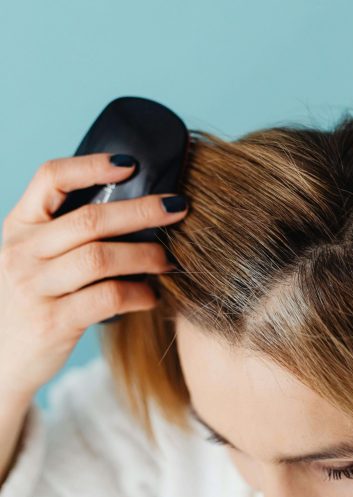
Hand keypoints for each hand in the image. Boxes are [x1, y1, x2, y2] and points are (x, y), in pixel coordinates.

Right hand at [0, 153, 187, 400]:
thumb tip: (137, 213)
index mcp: (20, 225)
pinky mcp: (52, 322)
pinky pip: (106, 298)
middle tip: (178, 208)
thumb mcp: (35, 258)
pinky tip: (151, 295)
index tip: (131, 164)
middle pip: (89, 220)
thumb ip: (67, 235)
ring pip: (100, 257)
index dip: (91, 165)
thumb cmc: (33, 298)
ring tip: (168, 260)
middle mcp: (22, 251)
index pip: (50, 177)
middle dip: (141, 211)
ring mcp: (34, 287)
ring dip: (144, 255)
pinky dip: (138, 294)